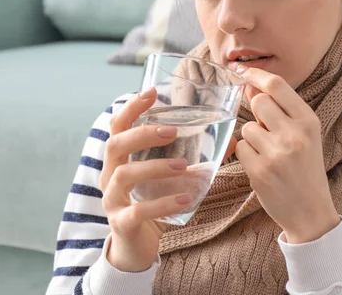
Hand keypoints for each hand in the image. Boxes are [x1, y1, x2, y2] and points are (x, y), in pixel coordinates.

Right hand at [99, 88, 235, 271]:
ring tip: (184, 166)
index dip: (131, 108)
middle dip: (143, 134)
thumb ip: (194, 160)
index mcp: (120, 160)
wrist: (137, 249)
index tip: (151, 92)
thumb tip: (232, 139)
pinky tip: (186, 199)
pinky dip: (163, 203)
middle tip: (172, 131)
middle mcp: (110, 176)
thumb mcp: (170, 180)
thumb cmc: (153, 205)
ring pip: (125, 175)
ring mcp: (112, 201)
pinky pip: (138, 211)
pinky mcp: (122, 224)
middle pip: (115, 145)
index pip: (117, 126)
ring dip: (156, 167)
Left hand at [234, 68, 340, 243]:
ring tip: (269, 154)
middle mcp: (295, 134)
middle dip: (257, 114)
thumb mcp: (305, 135)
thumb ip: (282, 111)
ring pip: (247, 127)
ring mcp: (276, 153)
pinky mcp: (260, 171)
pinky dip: (246, 155)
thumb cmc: (306, 169)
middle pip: (258, 103)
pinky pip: (240, 148)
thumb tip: (251, 86)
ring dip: (252, 138)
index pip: (277, 85)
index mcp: (309, 121)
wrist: (311, 212)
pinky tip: (262, 166)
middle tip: (268, 131)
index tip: (241, 72)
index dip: (255, 75)